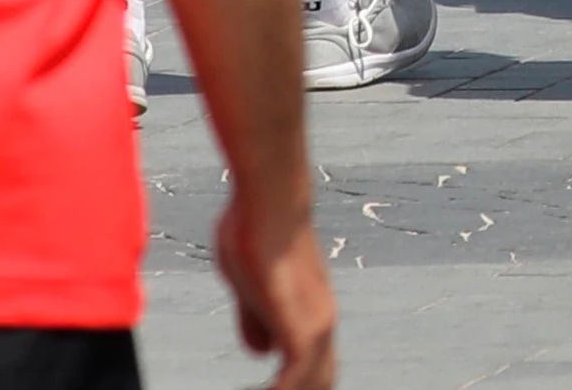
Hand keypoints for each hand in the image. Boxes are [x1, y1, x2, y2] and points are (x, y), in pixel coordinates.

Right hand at [213, 179, 341, 389]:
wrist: (270, 201)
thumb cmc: (256, 231)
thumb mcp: (249, 285)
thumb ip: (255, 319)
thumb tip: (262, 352)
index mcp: (311, 316)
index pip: (314, 371)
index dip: (293, 388)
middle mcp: (322, 325)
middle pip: (321, 382)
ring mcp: (316, 327)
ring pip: (313, 385)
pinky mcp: (301, 328)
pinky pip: (294, 382)